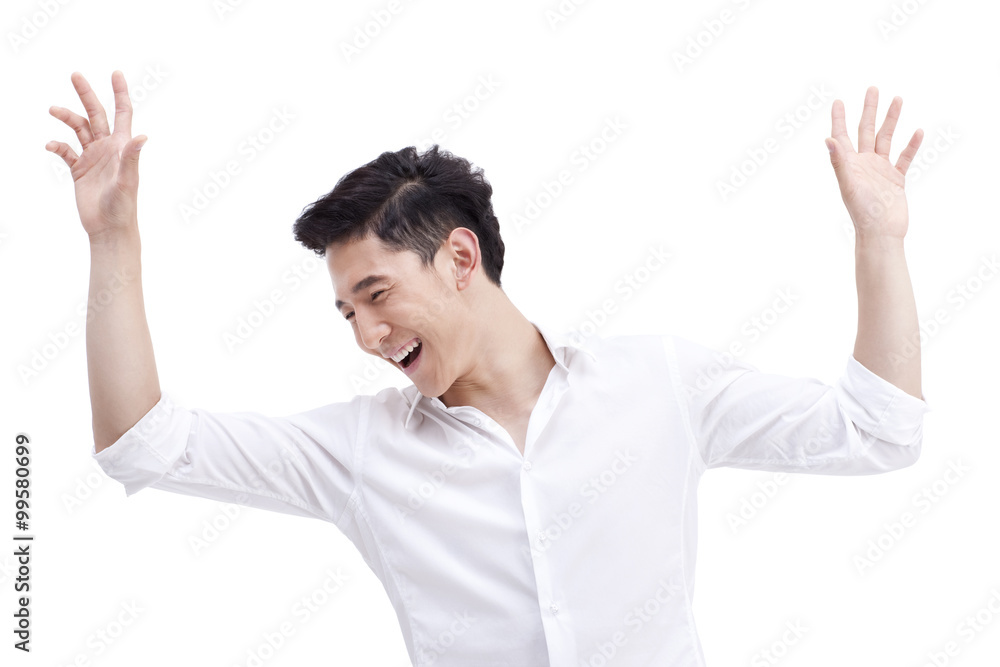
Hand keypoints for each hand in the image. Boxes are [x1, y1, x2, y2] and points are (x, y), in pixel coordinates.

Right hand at [45, 71, 146, 240]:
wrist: (109, 228)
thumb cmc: (123, 207)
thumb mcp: (128, 180)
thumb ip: (132, 157)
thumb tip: (142, 135)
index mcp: (122, 147)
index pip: (122, 113)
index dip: (120, 93)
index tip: (115, 73)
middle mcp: (108, 148)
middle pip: (96, 114)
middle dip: (87, 94)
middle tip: (75, 74)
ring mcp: (93, 158)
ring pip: (78, 129)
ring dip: (67, 117)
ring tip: (53, 109)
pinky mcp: (79, 170)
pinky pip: (66, 151)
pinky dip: (57, 145)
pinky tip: (51, 145)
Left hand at [824, 86, 922, 239]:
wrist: (881, 233)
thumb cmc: (862, 212)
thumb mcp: (848, 184)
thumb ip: (839, 161)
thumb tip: (828, 139)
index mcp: (849, 164)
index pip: (842, 136)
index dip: (839, 119)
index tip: (838, 101)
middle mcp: (864, 164)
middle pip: (866, 131)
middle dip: (869, 110)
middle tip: (872, 89)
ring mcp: (880, 170)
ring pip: (886, 139)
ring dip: (891, 120)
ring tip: (898, 99)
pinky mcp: (896, 179)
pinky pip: (904, 158)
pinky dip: (911, 145)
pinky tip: (917, 131)